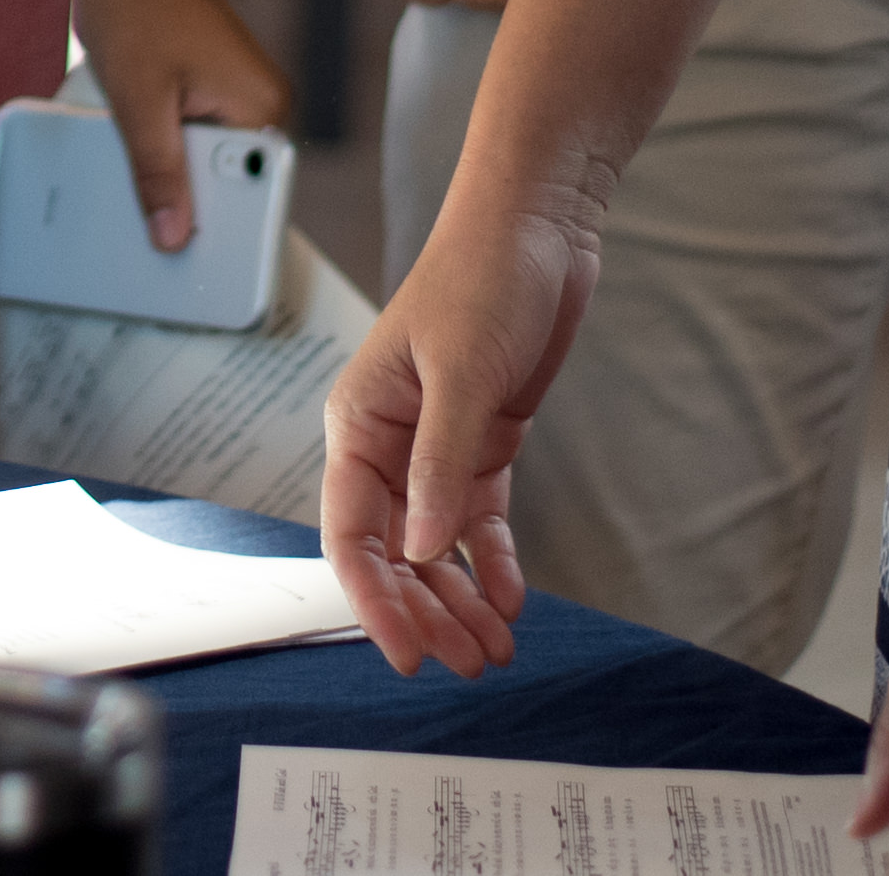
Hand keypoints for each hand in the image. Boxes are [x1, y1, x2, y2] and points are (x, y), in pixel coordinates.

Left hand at [66, 0, 286, 249]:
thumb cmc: (135, 1)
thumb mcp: (139, 101)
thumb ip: (159, 172)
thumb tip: (173, 235)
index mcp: (260, 107)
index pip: (252, 192)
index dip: (215, 226)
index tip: (179, 254)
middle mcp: (260, 100)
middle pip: (226, 179)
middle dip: (183, 196)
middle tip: (140, 219)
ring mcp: (236, 89)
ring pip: (203, 157)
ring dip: (167, 167)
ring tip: (130, 168)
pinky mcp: (211, 81)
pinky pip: (192, 131)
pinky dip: (162, 141)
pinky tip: (131, 139)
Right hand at [317, 142, 611, 674]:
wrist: (537, 224)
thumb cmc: (481, 277)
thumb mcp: (460, 373)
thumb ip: (439, 466)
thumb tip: (420, 553)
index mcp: (358, 423)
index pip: (350, 533)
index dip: (374, 599)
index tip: (405, 655)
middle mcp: (388, 443)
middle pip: (394, 552)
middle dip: (426, 611)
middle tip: (467, 664)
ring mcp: (435, 446)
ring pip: (435, 545)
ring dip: (459, 598)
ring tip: (492, 649)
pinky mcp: (482, 442)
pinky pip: (476, 519)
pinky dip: (490, 561)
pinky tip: (508, 599)